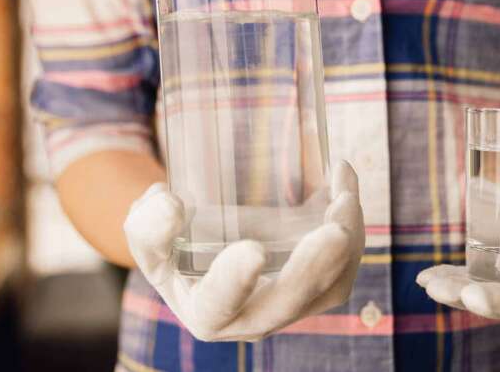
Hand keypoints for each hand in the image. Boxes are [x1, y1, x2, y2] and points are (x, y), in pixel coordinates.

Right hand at [124, 161, 364, 341]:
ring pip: (331, 286)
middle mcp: (253, 317)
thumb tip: (170, 204)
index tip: (252, 249)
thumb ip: (147, 225)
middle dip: (317, 266)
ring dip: (347, 243)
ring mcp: (291, 304)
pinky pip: (344, 266)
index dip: (236, 282)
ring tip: (345, 193)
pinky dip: (352, 225)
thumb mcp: (148, 235)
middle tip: (334, 227)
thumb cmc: (175, 243)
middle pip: (292, 301)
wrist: (207, 245)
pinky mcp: (316, 284)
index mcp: (208, 311)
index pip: (220, 305)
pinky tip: (343, 181)